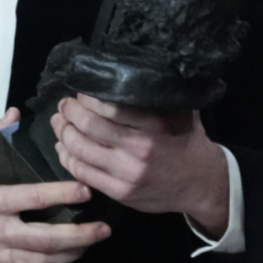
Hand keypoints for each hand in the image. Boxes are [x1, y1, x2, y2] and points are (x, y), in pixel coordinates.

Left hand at [51, 93, 228, 234]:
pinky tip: (62, 146)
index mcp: (155, 124)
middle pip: (88, 125)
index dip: (87, 97)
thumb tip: (122, 70)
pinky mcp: (120, 192)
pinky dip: (66, 156)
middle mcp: (139, 148)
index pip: (109, 106)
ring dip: (63, 132)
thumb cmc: (186, 140)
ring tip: (59, 122)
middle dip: (69, 111)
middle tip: (64, 104)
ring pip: (79, 149)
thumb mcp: (179, 112)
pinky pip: (82, 172)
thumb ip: (153, 96)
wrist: (203, 184)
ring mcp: (127, 172)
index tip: (80, 92)